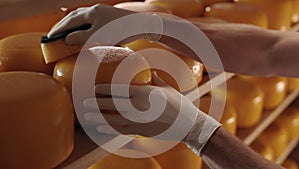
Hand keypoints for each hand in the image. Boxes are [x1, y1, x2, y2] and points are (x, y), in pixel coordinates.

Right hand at [47, 4, 133, 43]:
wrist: (141, 25)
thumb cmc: (121, 31)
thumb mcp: (99, 36)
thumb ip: (81, 37)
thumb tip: (67, 38)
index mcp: (90, 13)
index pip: (69, 21)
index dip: (58, 29)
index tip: (49, 37)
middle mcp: (94, 9)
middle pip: (73, 17)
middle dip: (63, 26)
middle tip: (54, 35)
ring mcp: (101, 11)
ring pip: (81, 17)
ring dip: (72, 25)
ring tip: (66, 34)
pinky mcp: (108, 16)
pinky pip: (90, 19)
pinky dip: (82, 25)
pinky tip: (83, 31)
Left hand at [83, 72, 198, 136]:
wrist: (187, 124)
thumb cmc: (178, 104)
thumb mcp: (167, 88)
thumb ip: (156, 79)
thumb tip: (151, 70)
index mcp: (144, 93)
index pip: (119, 90)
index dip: (105, 89)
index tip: (94, 88)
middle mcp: (138, 107)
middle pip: (112, 105)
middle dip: (96, 104)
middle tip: (84, 103)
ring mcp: (139, 121)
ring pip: (113, 119)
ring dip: (98, 118)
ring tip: (87, 116)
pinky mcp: (141, 131)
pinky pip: (121, 130)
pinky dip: (109, 129)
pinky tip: (100, 127)